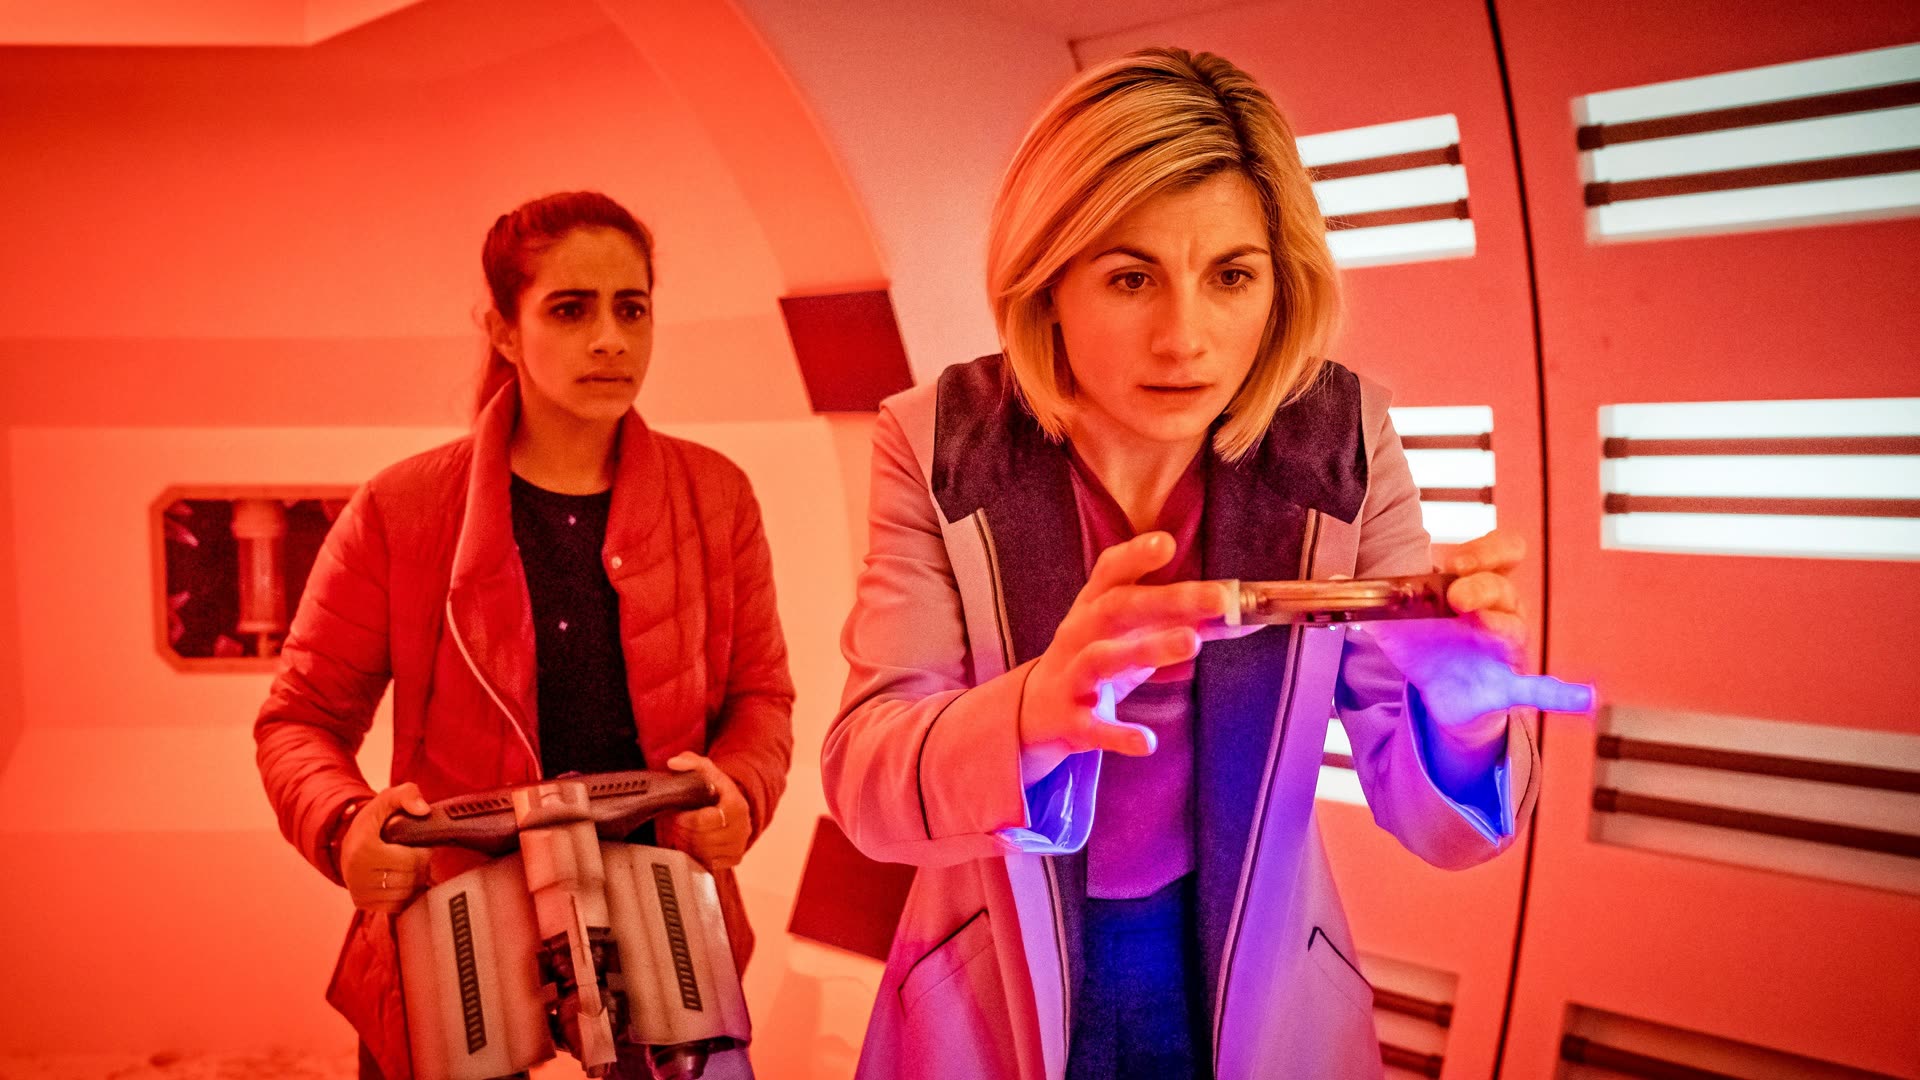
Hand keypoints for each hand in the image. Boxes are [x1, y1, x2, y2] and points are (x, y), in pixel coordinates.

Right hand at [340, 783, 432, 913]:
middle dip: (421, 867)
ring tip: (409, 866)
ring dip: (414, 881)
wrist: (349, 844)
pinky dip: (405, 893)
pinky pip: (397, 904)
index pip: (411, 861)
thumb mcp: (387, 799)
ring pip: (406, 893)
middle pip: (410, 878)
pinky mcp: (363, 904)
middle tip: (417, 855)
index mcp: (364, 849)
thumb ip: (408, 794)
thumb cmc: (374, 822)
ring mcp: (359, 891)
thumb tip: (424, 811)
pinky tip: (401, 879)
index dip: (424, 852)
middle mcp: (357, 874)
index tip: (421, 844)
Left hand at [658, 753, 750, 872]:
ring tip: (682, 833)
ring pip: (704, 853)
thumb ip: (690, 762)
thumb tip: (674, 763)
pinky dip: (697, 855)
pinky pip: (709, 863)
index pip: (703, 821)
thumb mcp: (706, 770)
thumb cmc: (716, 789)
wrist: (733, 806)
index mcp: (736, 806)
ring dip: (688, 844)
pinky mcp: (734, 858)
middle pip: (702, 839)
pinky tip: (693, 843)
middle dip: (683, 832)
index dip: (685, 820)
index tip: (676, 814)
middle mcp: (742, 828)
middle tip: (675, 824)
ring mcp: (739, 845)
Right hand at [1016, 531, 1252, 786]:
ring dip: (1147, 649)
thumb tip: (1248, 615)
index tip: (1167, 543)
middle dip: (1166, 599)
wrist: (1039, 710)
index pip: (1110, 571)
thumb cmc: (1098, 658)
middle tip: (1217, 598)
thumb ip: (1188, 621)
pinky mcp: (1072, 719)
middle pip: (1116, 608)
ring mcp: (1072, 676)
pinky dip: (1119, 734)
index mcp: (1094, 606)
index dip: (1135, 556)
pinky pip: (1094, 726)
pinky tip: (1147, 742)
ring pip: (1102, 659)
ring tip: (1191, 643)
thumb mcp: (1134, 634)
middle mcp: (1079, 633)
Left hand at [1368, 529, 1593, 747]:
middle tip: (1454, 592)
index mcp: (1476, 585)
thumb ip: (1370, 597)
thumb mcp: (1395, 617)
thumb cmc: (1427, 641)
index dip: (1486, 551)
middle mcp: (1497, 611)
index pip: (1503, 552)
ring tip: (1479, 621)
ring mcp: (1504, 650)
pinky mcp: (1507, 687)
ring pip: (1514, 628)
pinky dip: (1560, 694)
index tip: (1452, 560)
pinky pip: (1539, 690)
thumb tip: (1327, 581)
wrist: (1438, 694)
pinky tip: (1580, 698)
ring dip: (1499, 622)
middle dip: (1481, 584)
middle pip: (1503, 588)